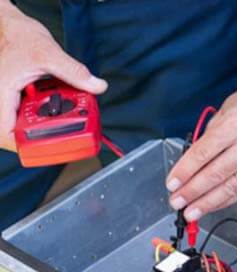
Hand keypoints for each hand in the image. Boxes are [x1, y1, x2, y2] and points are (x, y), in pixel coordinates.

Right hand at [0, 1, 106, 151]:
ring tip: (64, 113)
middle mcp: (3, 101)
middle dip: (45, 134)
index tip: (48, 147)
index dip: (24, 146)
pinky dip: (48, 112)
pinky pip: (32, 114)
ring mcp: (10, 101)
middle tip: (67, 128)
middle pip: (18, 133)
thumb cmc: (21, 37)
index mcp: (2, 94)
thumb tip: (97, 86)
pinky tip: (59, 104)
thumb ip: (74, 72)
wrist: (14, 28)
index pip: (5, 132)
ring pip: (26, 125)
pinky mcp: (19, 100)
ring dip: (48, 123)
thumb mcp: (50, 54)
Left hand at [166, 87, 236, 220]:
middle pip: (217, 173)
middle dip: (193, 191)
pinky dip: (229, 199)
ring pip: (233, 187)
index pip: (204, 152)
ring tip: (192, 211)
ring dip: (209, 202)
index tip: (172, 184)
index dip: (185, 171)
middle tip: (177, 202)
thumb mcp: (226, 110)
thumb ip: (210, 137)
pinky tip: (215, 205)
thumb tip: (191, 165)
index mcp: (236, 123)